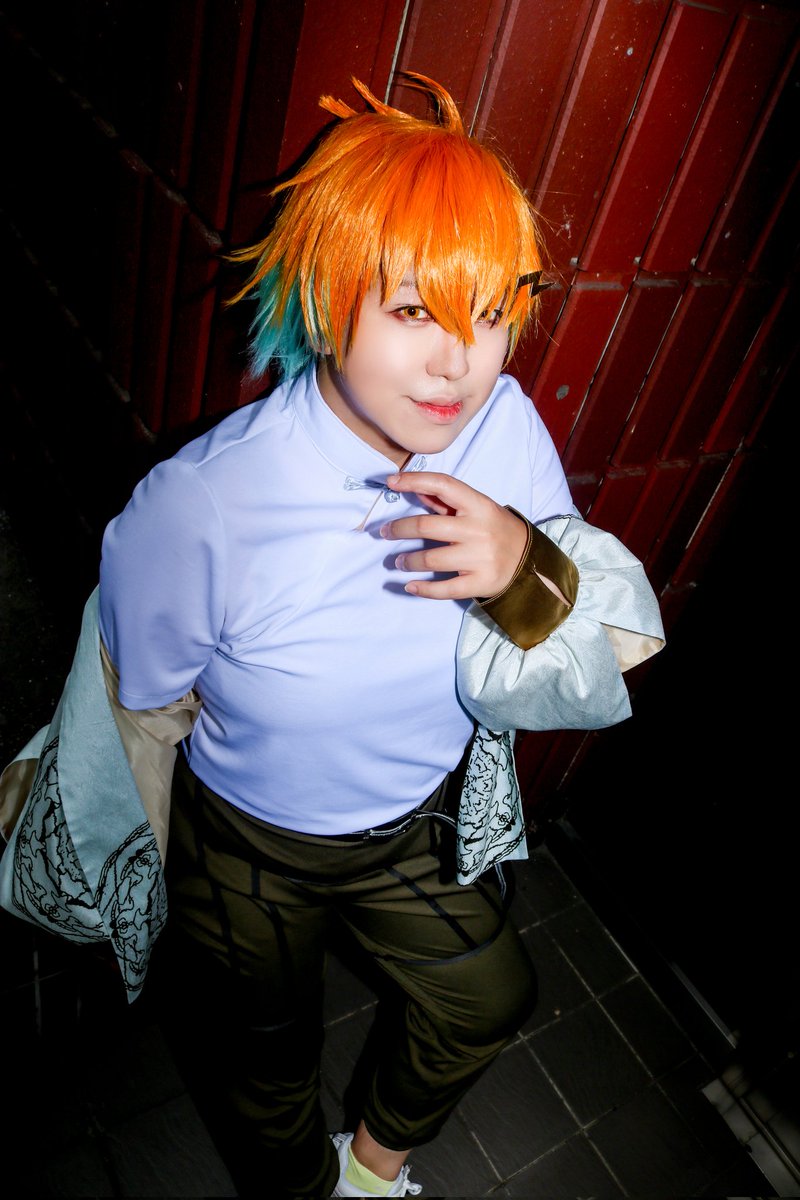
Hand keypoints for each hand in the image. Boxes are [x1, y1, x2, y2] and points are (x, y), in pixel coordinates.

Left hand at [380, 471, 527, 599]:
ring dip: (408, 561)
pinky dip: (423, 589)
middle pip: (427, 526)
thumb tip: (415, 489)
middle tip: (385, 533)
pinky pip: (444, 588)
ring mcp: (480, 558)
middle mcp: (478, 529)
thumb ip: (447, 501)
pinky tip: (410, 586)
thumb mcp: (478, 509)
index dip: (414, 481)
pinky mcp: (480, 582)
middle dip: (399, 529)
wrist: (530, 561)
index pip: (443, 485)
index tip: (391, 482)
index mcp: (479, 505)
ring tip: (399, 561)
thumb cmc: (496, 530)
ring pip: (431, 559)